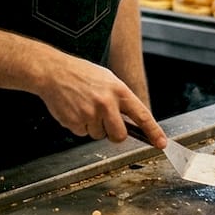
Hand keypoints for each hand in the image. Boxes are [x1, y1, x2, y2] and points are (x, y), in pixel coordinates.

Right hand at [36, 54, 166, 147]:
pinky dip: (79, 125)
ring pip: (98, 135)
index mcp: (118, 90)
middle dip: (114, 134)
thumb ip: (121, 99)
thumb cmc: (80, 74)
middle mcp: (106, 103)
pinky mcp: (75, 122)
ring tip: (84, 107)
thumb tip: (133, 121)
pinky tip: (74, 109)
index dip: (153, 131)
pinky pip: (82, 134)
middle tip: (105, 121)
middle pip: (119, 136)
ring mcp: (90, 114)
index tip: (160, 143)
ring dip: (93, 126)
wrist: (53, 71)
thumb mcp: (107, 79)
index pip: (142, 115)